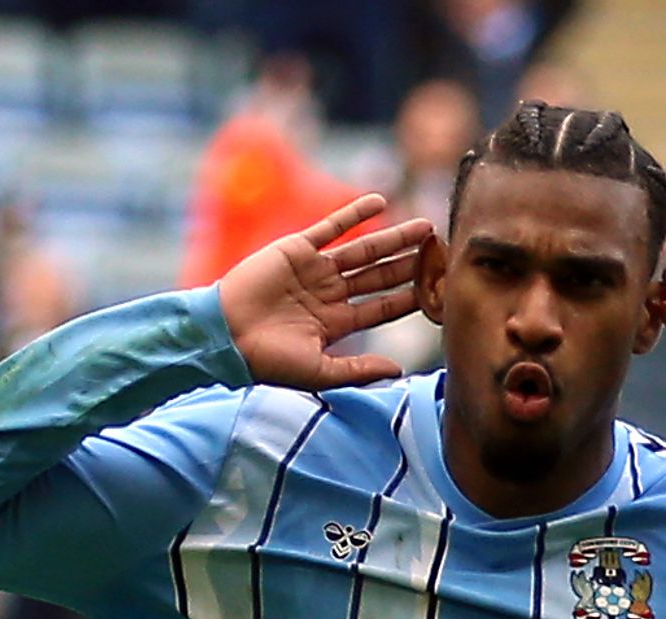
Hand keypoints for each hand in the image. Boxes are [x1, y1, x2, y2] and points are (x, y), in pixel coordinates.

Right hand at [219, 193, 433, 389]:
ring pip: (363, 250)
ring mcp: (315, 270)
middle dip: (410, 264)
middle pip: (380, 276)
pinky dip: (354, 213)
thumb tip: (399, 370)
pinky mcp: (297, 249)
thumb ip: (359, 369)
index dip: (411, 297)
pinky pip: (331, 226)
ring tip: (424, 227)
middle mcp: (330, 294)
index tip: (440, 289)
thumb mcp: (319, 371)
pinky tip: (380, 201)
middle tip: (440, 251)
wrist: (225, 335)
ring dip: (394, 238)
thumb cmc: (268, 360)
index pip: (383, 307)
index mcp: (337, 324)